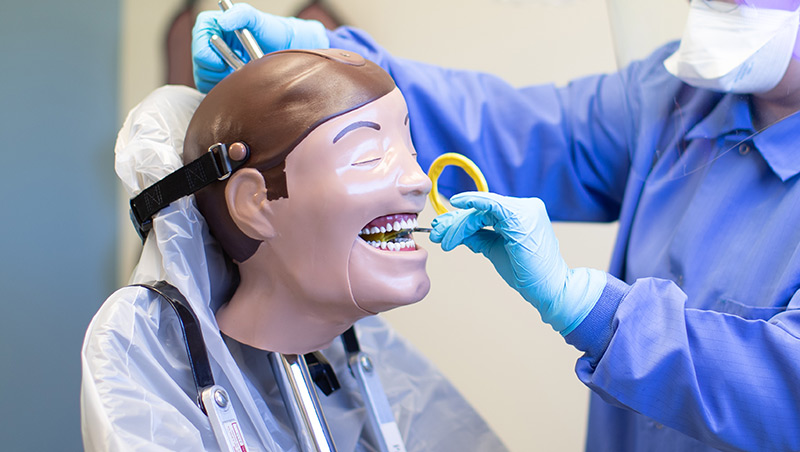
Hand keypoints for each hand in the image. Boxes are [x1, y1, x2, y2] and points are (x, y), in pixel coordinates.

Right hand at [192, 3, 329, 92]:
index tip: (221, 64)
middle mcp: (208, 43)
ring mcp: (212, 62)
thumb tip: (223, 21)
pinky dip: (225, 90)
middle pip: (199, 64)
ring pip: (203, 79)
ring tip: (242, 74)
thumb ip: (241, 14)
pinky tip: (240, 82)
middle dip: (216, 72)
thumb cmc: (271, 32)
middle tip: (237, 71)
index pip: (199, 42)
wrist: (284, 50)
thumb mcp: (258, 19)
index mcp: (211, 26)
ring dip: (222, 82)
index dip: (207, 55)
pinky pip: (212, 90)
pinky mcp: (218, 78)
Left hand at [430, 192, 605, 334]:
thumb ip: (478, 236)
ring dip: (458, 224)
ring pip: (482, 210)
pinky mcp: (520, 216)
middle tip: (436, 231)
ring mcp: (526, 209)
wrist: (548, 288)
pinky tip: (456, 205)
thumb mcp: (495, 248)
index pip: (487, 211)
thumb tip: (455, 230)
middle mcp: (527, 207)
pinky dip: (472, 205)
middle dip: (456, 221)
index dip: (462, 219)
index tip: (442, 227)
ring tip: (441, 237)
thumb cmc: (526, 272)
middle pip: (483, 209)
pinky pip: (490, 206)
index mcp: (524, 214)